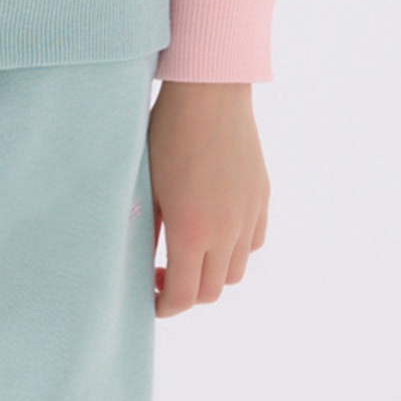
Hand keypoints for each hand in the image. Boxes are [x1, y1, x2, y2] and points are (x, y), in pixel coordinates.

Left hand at [146, 80, 270, 317]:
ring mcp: (249, 215)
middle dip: (185, 293)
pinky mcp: (262, 197)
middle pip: (211, 291)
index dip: (164, 307)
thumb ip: (147, 231)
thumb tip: (138, 262)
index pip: (183, 297)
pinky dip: (237, 249)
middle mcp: (227, 231)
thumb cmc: (166, 135)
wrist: (209, 94)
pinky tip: (216, 230)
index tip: (150, 297)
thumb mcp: (146, 187)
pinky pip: (254, 242)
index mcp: (193, 232)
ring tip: (190, 254)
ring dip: (211, 274)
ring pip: (236, 271)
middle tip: (162, 275)